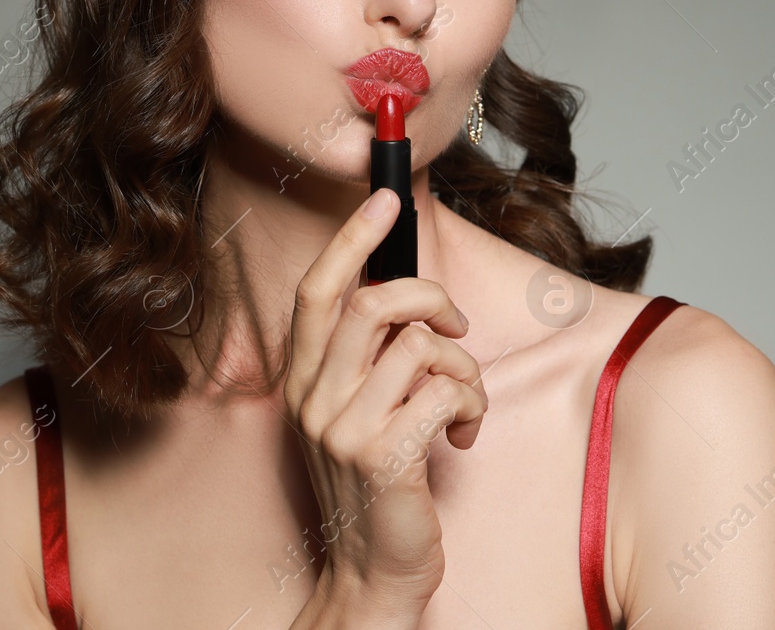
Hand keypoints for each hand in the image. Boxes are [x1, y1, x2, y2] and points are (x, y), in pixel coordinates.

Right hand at [284, 188, 488, 618]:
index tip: (385, 198)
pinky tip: (462, 435)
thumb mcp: (354, 416)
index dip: (351, 237)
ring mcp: (344, 427)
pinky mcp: (383, 455)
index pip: (318, 291)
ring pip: (422, 347)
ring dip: (463, 370)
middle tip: (456, 327)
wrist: (372, 575)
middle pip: (374, 302)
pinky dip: (471, 406)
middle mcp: (314, 398)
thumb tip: (409, 299)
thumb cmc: (376, 489)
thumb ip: (367, 360)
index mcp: (304, 381)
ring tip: (461, 403)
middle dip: (430, 298)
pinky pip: (446, 392)